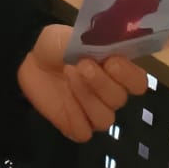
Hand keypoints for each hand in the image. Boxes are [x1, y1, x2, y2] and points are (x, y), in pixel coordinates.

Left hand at [18, 23, 147, 142]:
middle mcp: (111, 94)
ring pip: (105, 117)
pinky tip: (64, 99)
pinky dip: (74, 115)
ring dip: (86, 97)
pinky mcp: (78, 127)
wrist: (30, 60)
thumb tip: (108, 49)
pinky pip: (85, 131)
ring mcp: (95, 112)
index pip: (138, 82)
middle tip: (81, 65)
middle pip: (120, 99)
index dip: (128, 75)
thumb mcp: (75, 36)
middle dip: (100, 82)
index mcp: (118, 71)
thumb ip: (95, 44)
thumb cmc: (58, 44)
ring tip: (68, 76)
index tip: (110, 62)